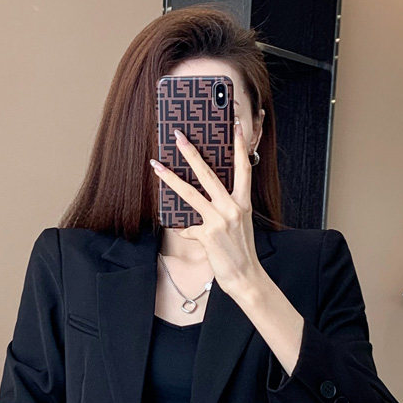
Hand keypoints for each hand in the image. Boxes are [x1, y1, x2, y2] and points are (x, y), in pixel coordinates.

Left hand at [150, 118, 262, 295]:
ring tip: (157, 165)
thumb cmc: (241, 251)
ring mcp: (220, 220)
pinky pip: (187, 227)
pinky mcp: (207, 234)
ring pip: (190, 193)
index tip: (236, 125)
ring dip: (171, 178)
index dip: (240, 145)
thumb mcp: (239, 225)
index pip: (244, 168)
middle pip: (209, 173)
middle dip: (192, 152)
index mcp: (243, 203)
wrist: (245, 277)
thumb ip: (225, 209)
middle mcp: (233, 208)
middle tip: (178, 136)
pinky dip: (182, 230)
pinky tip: (181, 232)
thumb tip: (201, 204)